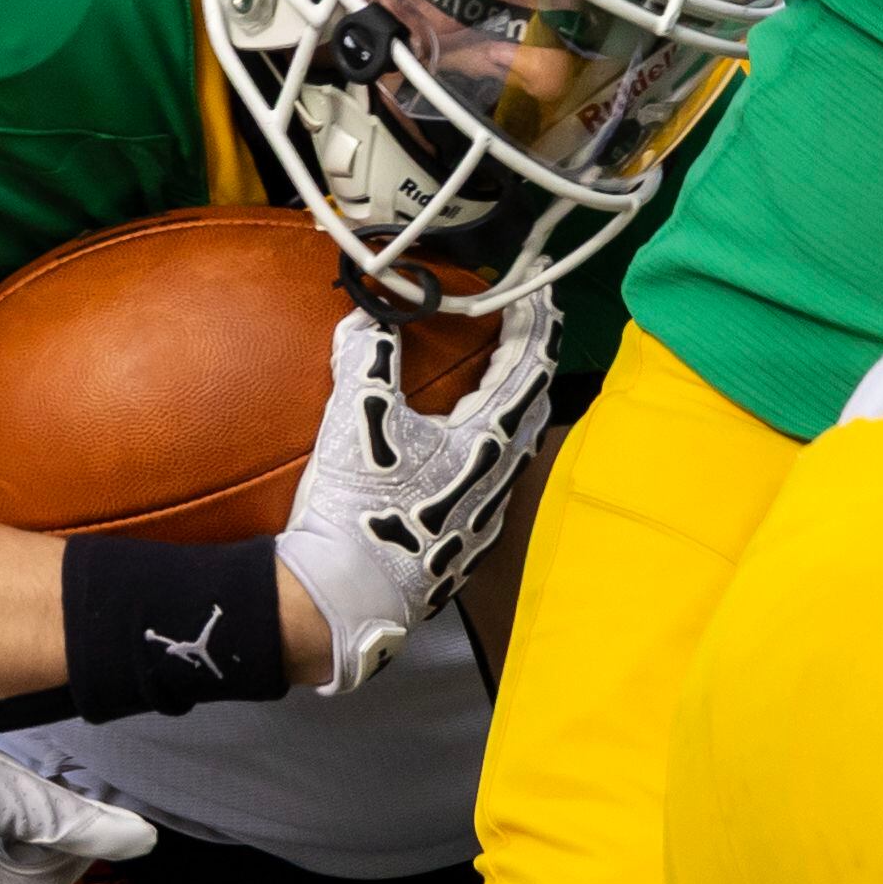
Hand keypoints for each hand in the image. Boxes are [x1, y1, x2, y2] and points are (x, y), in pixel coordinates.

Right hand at [275, 292, 556, 694]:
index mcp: (486, 442)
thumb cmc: (358, 509)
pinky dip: (489, 444)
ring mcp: (485, 515)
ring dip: (514, 401)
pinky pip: (492, 478)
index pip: (528, 365)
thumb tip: (371, 314)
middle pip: (533, 404)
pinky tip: (462, 449)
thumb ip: (368, 356)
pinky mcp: (463, 542)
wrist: (344, 599)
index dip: (536, 319)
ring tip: (501, 375)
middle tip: (525, 321)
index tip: (538, 284)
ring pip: (516, 445)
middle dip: (532, 357)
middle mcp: (499, 478)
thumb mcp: (356, 418)